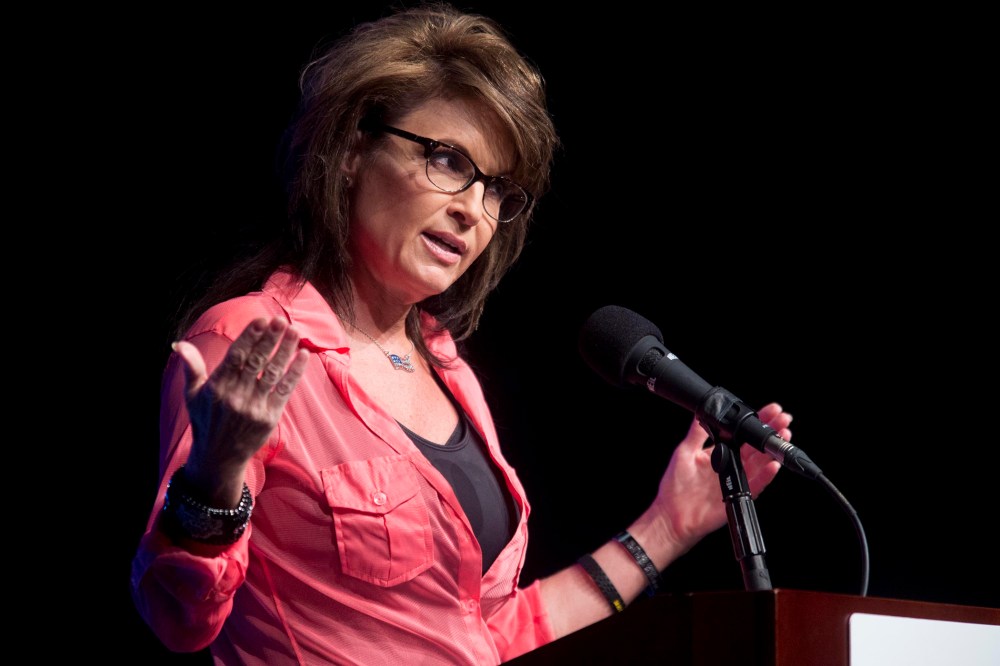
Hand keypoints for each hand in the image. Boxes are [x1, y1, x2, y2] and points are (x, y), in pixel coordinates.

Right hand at [172, 317, 308, 504]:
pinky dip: (295, 372)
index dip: (250, 337)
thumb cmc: (205, 421)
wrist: (218, 457)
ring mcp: (254, 407)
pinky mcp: (269, 417)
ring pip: (273, 373)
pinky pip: (285, 390)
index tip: (262, 320)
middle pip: (257, 361)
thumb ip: (191, 367)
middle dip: (270, 339)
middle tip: (281, 321)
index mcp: (217, 386)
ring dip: (286, 351)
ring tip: (295, 332)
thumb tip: (179, 344)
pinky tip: (303, 355)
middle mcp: (235, 395)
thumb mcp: (192, 395)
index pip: (236, 356)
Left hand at [649, 402, 790, 554]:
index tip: (770, 411)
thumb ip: (697, 433)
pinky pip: (756, 485)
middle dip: (771, 432)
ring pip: (760, 463)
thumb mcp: (685, 452)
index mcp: (720, 452)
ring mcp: (736, 480)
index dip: (755, 422)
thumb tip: (702, 411)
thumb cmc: (675, 487)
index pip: (742, 434)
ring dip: (772, 451)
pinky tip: (773, 465)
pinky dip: (766, 476)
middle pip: (755, 446)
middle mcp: (731, 465)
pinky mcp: (738, 495)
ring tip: (782, 437)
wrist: (671, 515)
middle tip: (784, 419)